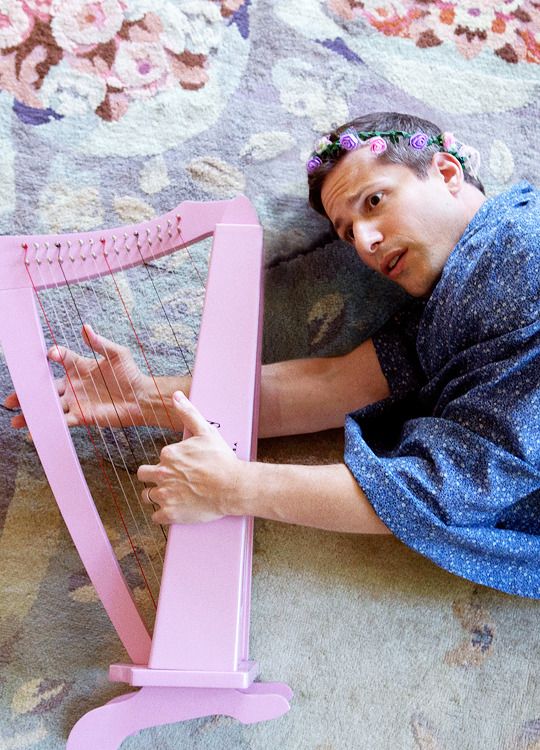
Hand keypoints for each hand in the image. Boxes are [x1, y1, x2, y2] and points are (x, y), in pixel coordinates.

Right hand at [4, 324, 153, 428]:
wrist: (141, 398)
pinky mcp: (82, 416)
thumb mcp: (116, 354)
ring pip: (49, 407)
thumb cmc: (130, 374)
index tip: (50, 356)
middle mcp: (73, 384)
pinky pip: (62, 422)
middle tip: (12, 398)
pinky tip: (36, 433)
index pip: (60, 358)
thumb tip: (86, 328)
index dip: (54, 355)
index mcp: (79, 367)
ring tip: (16, 420)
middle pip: (45, 387)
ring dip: (33, 413)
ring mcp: (76, 401)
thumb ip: (99, 343)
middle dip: (28, 393)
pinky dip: (50, 427)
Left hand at [137, 391, 244, 524]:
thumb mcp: (206, 431)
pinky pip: (155, 517)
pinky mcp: (170, 514)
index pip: (157, 459)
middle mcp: (162, 474)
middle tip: (170, 481)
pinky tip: (174, 510)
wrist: (233, 486)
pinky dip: (163, 514)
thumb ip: (188, 413)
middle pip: (144, 476)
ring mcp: (165, 495)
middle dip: (153, 478)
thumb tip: (176, 396)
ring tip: (173, 495)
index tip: (181, 467)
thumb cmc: (221, 460)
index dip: (167, 463)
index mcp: (168, 455)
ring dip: (157, 496)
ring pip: (147, 497)